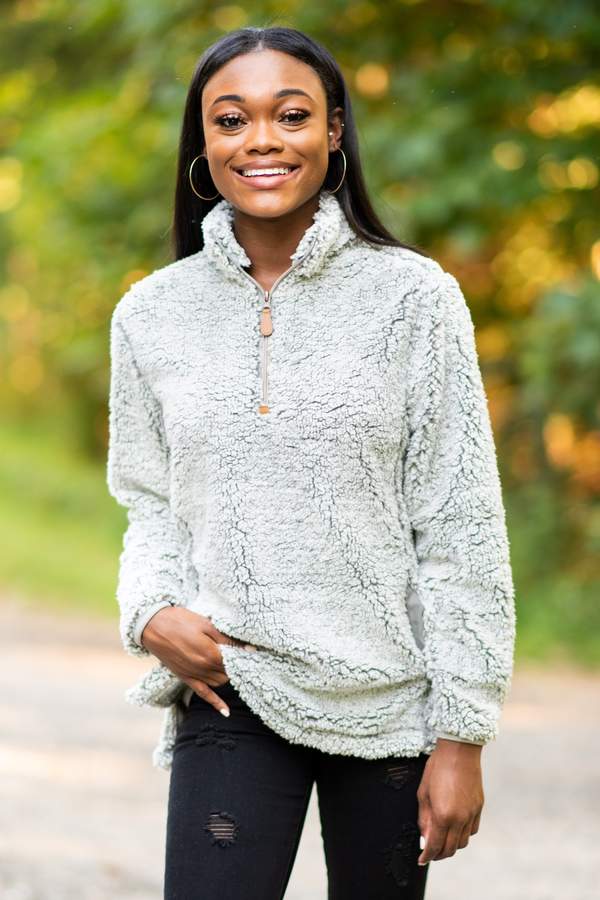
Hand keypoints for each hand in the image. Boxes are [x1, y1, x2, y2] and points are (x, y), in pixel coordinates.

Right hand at [141, 607, 255, 715]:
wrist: (152, 625)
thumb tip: (250, 649)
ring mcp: (194, 675)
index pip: (236, 661)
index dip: (244, 656)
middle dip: (237, 667)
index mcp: (211, 654)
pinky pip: (203, 694)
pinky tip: (226, 712)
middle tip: (243, 659)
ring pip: (220, 683)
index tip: (252, 652)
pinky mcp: (186, 678)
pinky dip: (216, 703)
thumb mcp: (206, 625)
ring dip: (228, 677)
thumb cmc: (181, 621)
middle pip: (229, 673)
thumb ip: (228, 640)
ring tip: (235, 669)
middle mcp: (203, 668)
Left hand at [417, 739, 483, 864]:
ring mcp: (472, 814)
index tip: (421, 860)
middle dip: (439, 855)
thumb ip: (424, 818)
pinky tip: (455, 829)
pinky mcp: (479, 808)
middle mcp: (460, 819)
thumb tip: (424, 838)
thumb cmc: (437, 768)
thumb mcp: (423, 793)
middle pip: (450, 849)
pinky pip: (472, 830)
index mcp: (443, 815)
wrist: (460, 751)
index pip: (435, 846)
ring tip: (442, 841)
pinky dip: (463, 835)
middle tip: (430, 853)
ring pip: (463, 842)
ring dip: (452, 846)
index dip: (426, 856)